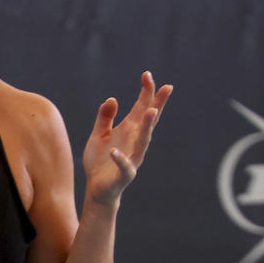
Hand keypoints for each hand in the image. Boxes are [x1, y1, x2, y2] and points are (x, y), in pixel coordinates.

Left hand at [83, 71, 172, 204]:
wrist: (97, 188)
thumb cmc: (100, 160)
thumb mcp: (99, 134)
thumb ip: (105, 117)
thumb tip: (113, 98)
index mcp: (128, 130)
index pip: (141, 108)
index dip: (146, 92)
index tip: (147, 74)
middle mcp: (134, 142)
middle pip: (149, 121)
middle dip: (157, 104)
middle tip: (167, 87)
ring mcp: (132, 157)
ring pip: (143, 141)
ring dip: (148, 127)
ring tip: (151, 111)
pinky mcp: (123, 174)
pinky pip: (124, 166)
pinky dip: (120, 159)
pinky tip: (116, 151)